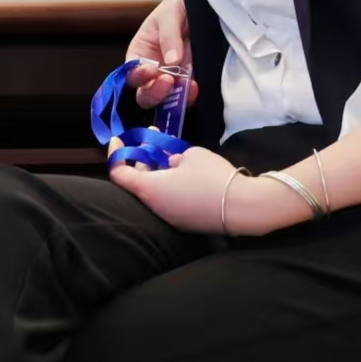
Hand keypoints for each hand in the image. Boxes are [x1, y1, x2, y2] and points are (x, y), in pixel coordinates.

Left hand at [110, 145, 309, 235]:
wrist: (245, 208)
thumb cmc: (212, 177)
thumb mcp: (189, 155)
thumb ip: (171, 155)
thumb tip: (169, 163)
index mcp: (148, 189)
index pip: (118, 173)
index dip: (115, 154)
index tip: (118, 139)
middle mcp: (154, 207)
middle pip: (136, 182)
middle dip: (140, 158)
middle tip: (151, 138)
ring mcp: (169, 218)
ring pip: (153, 191)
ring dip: (155, 171)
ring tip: (169, 151)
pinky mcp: (184, 222)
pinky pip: (168, 200)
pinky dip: (168, 184)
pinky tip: (182, 170)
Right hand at [125, 0, 196, 110]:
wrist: (207, 3)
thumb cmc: (180, 5)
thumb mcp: (170, 14)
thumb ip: (169, 36)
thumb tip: (173, 61)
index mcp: (140, 52)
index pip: (131, 72)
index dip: (138, 75)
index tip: (152, 69)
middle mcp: (153, 69)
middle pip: (144, 93)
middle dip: (154, 92)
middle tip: (168, 82)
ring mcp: (172, 78)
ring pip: (165, 101)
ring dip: (173, 99)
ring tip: (187, 86)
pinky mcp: (190, 82)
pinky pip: (185, 97)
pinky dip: (189, 97)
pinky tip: (195, 87)